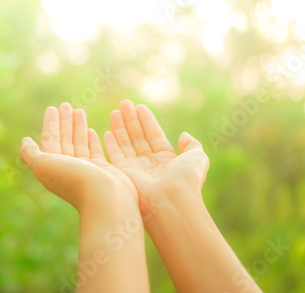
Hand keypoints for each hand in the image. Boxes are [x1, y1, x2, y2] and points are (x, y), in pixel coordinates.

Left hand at [20, 102, 137, 211]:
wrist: (106, 199)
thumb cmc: (74, 180)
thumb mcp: (44, 165)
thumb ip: (31, 154)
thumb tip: (25, 142)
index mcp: (53, 168)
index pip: (49, 141)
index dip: (50, 125)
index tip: (52, 108)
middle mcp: (68, 169)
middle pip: (63, 141)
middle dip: (64, 123)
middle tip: (66, 105)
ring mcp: (86, 170)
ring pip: (79, 144)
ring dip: (77, 127)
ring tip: (79, 110)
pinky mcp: (102, 171)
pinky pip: (95, 151)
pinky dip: (91, 141)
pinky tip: (92, 131)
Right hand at [103, 100, 209, 215]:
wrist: (171, 201)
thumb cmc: (186, 179)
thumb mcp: (197, 157)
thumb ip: (191, 144)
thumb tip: (183, 134)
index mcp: (166, 159)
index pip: (154, 135)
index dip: (147, 121)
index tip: (139, 107)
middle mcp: (150, 164)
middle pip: (138, 137)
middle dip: (131, 120)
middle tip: (124, 104)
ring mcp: (136, 169)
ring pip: (126, 143)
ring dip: (120, 127)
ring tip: (115, 111)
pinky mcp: (123, 174)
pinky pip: (114, 155)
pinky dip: (111, 144)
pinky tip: (107, 131)